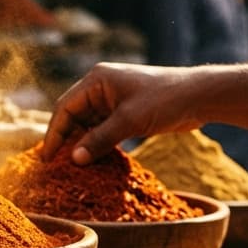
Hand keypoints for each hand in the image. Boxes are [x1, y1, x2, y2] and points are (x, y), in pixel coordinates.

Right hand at [42, 62, 201, 162]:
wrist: (199, 96)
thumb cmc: (164, 100)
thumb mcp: (129, 121)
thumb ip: (100, 140)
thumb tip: (75, 160)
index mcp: (96, 80)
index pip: (65, 108)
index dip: (54, 134)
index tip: (47, 158)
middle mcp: (100, 87)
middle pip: (73, 116)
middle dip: (65, 140)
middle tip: (55, 166)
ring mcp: (112, 100)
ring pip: (87, 125)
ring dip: (81, 144)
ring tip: (72, 167)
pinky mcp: (124, 112)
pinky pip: (102, 129)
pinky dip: (96, 144)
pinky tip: (93, 161)